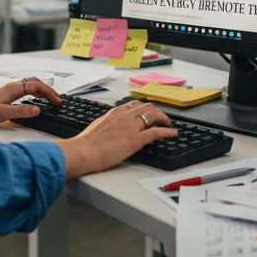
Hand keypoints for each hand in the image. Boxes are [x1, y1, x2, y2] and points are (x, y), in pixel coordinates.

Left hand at [0, 77, 60, 126]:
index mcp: (13, 89)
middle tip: (56, 100)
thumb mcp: (4, 114)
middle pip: (35, 82)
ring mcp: (7, 88)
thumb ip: (21, 112)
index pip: (37, 86)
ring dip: (41, 89)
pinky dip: (33, 91)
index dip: (49, 93)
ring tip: (48, 99)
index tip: (58, 102)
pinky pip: (23, 88)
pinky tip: (33, 100)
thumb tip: (38, 109)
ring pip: (29, 83)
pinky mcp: (4, 93)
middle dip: (48, 89)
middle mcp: (11, 86)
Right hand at [57, 99, 177, 179]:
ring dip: (164, 119)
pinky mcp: (135, 140)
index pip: (133, 105)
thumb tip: (108, 129)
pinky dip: (167, 131)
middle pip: (146, 107)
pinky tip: (173, 133)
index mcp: (114, 113)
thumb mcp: (96, 128)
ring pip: (154, 116)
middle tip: (161, 118)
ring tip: (169, 124)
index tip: (148, 111)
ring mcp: (131, 127)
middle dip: (156, 111)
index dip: (144, 108)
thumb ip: (106, 125)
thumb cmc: (85, 144)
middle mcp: (124, 117)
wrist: (83, 151)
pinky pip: (156, 132)